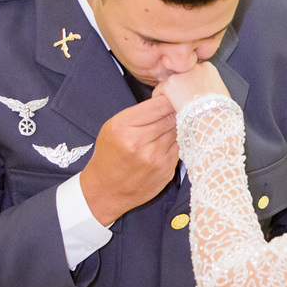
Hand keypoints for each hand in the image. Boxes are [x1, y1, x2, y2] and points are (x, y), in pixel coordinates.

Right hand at [79, 95, 178, 225]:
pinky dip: (179, 142)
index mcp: (124, 127)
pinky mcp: (166, 171)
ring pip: (179, 132)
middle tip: (179, 107)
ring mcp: (155, 159)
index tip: (172, 95)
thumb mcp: (113, 127)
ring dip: (180, 126)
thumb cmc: (109, 155)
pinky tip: (171, 141)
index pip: (159, 105)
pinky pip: (180, 148)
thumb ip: (139, 114)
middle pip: (171, 117)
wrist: (105, 191)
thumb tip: (167, 100)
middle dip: (176, 110)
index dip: (169, 98)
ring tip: (176, 124)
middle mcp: (140, 142)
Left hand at [154, 62, 229, 112]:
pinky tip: (170, 107)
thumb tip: (201, 92)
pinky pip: (159, 90)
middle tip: (184, 101)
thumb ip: (208, 86)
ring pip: (170, 82)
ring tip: (179, 106)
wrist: (213, 117)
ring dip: (172, 93)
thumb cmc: (219, 111)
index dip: (191, 85)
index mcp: (208, 68)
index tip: (192, 94)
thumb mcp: (219, 93)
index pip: (194, 72)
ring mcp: (181, 74)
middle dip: (181, 86)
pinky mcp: (170, 83)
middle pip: (182, 75)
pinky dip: (161, 99)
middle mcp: (194, 67)